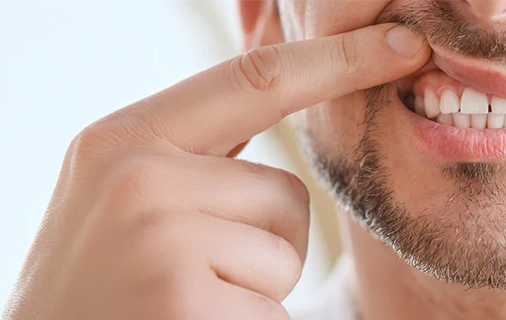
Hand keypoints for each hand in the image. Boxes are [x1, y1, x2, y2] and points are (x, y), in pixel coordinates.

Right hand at [3, 24, 428, 319]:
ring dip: (256, 293)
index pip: (256, 79)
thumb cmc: (98, 288)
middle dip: (264, 245)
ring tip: (183, 306)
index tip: (407, 44)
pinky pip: (275, 310)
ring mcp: (160, 240)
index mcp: (124, 139)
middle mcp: (138, 178)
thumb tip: (286, 82)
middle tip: (189, 279)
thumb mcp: (125, 196)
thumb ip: (196, 148)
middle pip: (288, 194)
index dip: (341, 60)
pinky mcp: (185, 300)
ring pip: (287, 256)